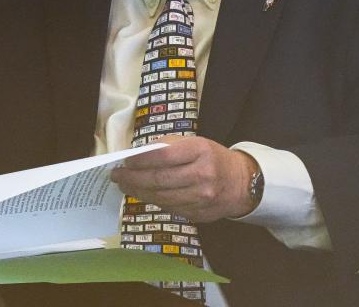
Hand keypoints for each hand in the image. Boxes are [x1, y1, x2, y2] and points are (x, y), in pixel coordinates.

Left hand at [110, 136, 257, 222]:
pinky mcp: (198, 215)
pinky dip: (152, 201)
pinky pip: (168, 208)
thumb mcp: (195, 143)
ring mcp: (201, 198)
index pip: (163, 156)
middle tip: (117, 176)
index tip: (124, 160)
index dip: (140, 160)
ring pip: (161, 197)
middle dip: (132, 178)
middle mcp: (203, 176)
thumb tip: (137, 154)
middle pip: (159, 179)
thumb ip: (168, 146)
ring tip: (125, 186)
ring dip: (138, 192)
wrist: (241, 184)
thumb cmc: (212, 158)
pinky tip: (143, 194)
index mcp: (200, 151)